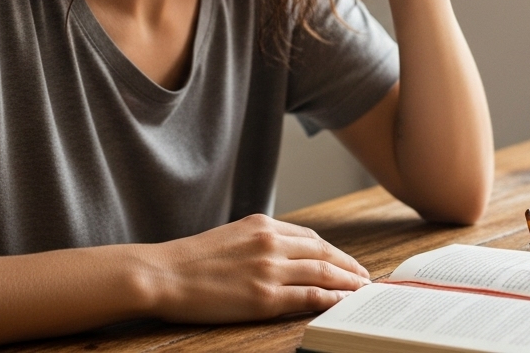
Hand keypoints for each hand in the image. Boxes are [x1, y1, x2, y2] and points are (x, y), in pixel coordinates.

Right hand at [142, 214, 369, 323]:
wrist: (163, 273)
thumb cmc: (191, 259)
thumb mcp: (231, 236)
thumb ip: (259, 241)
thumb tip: (284, 253)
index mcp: (263, 224)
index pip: (311, 238)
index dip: (335, 252)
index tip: (347, 262)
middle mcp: (270, 242)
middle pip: (324, 254)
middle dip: (349, 267)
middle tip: (366, 278)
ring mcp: (269, 269)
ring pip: (323, 274)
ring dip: (348, 283)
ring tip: (362, 292)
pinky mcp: (264, 297)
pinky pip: (308, 297)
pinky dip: (330, 299)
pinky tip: (341, 304)